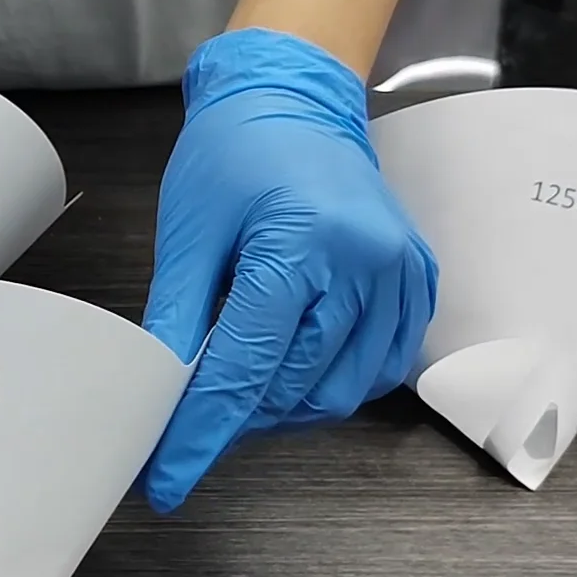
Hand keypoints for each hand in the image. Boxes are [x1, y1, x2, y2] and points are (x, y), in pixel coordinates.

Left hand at [138, 28, 436, 513]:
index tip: (168, 478)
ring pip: (339, 390)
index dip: (201, 433)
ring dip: (281, 406)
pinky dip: (328, 383)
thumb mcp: (189, 234)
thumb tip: (161, 396)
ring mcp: (400, 275)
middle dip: (235, 417)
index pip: (244, 368)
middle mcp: (364, 262)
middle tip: (188, 421)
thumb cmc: (236, 153)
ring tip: (237, 387)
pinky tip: (289, 369)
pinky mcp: (415, 283)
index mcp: (302, 243)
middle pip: (293, 386)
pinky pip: (376, 367)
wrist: (294, 99)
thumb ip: (179, 321)